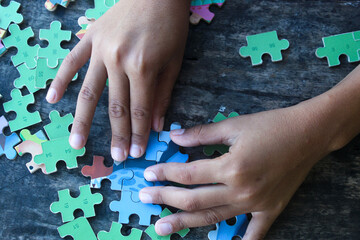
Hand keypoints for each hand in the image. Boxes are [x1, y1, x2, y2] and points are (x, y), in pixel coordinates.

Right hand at [46, 0, 189, 161]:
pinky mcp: (90, 39)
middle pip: (116, 107)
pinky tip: (53, 101)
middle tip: (115, 157)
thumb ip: (163, 94)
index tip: (136, 152)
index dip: (138, 135)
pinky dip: (60, 81)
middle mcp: (118, 62)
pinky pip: (71, 63)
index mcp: (143, 68)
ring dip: (83, 121)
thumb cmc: (170, 26)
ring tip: (77, 143)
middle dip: (117, 135)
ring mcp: (100, 50)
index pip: (140, 111)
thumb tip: (155, 126)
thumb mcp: (174, 61)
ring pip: (89, 92)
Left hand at [139, 98, 335, 238]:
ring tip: (163, 228)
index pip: (187, 174)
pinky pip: (253, 233)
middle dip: (165, 198)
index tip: (147, 173)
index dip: (164, 173)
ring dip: (185, 223)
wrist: (308, 135)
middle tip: (145, 198)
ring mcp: (255, 204)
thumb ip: (201, 133)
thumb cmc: (271, 126)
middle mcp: (241, 190)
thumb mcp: (234, 125)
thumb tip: (174, 137)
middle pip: (194, 200)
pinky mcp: (270, 210)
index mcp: (231, 167)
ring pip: (213, 218)